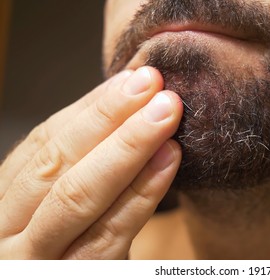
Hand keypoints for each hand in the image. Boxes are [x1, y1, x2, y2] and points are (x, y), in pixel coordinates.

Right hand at [0, 66, 182, 258]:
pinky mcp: (77, 279)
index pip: (43, 144)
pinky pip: (108, 235)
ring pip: (77, 196)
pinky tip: (168, 161)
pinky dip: (141, 194)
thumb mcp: (58, 210)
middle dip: (108, 119)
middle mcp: (6, 232)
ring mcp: (36, 261)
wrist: (65, 277)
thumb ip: (79, 168)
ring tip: (167, 114)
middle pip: (56, 163)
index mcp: (4, 204)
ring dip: (128, 149)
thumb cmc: (64, 251)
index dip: (90, 109)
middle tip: (154, 85)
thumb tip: (124, 111)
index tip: (133, 80)